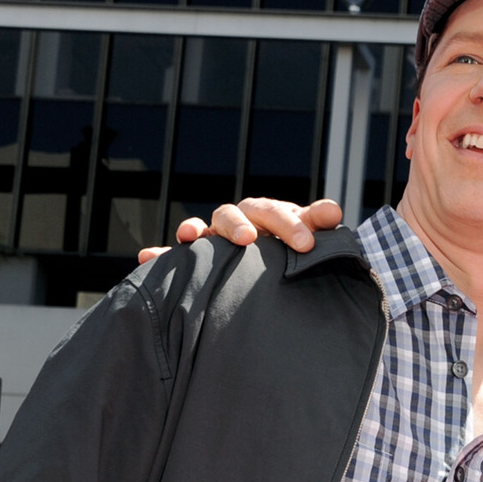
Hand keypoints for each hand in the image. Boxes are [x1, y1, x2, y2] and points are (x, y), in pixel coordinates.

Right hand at [135, 197, 341, 263]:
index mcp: (271, 216)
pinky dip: (163, 254)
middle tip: (251, 239)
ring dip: (199, 229)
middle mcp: (242, 222)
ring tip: (192, 236)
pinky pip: (177, 254)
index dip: (289, 223)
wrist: (284, 270)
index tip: (305, 243)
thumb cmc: (298, 251)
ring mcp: (219, 238)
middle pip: (238, 215)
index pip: (277, 212)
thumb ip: (319, 224)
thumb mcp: (310, 238)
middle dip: (242, 224)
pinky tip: (148, 256)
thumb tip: (334, 211)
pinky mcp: (200, 258)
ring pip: (206, 227)